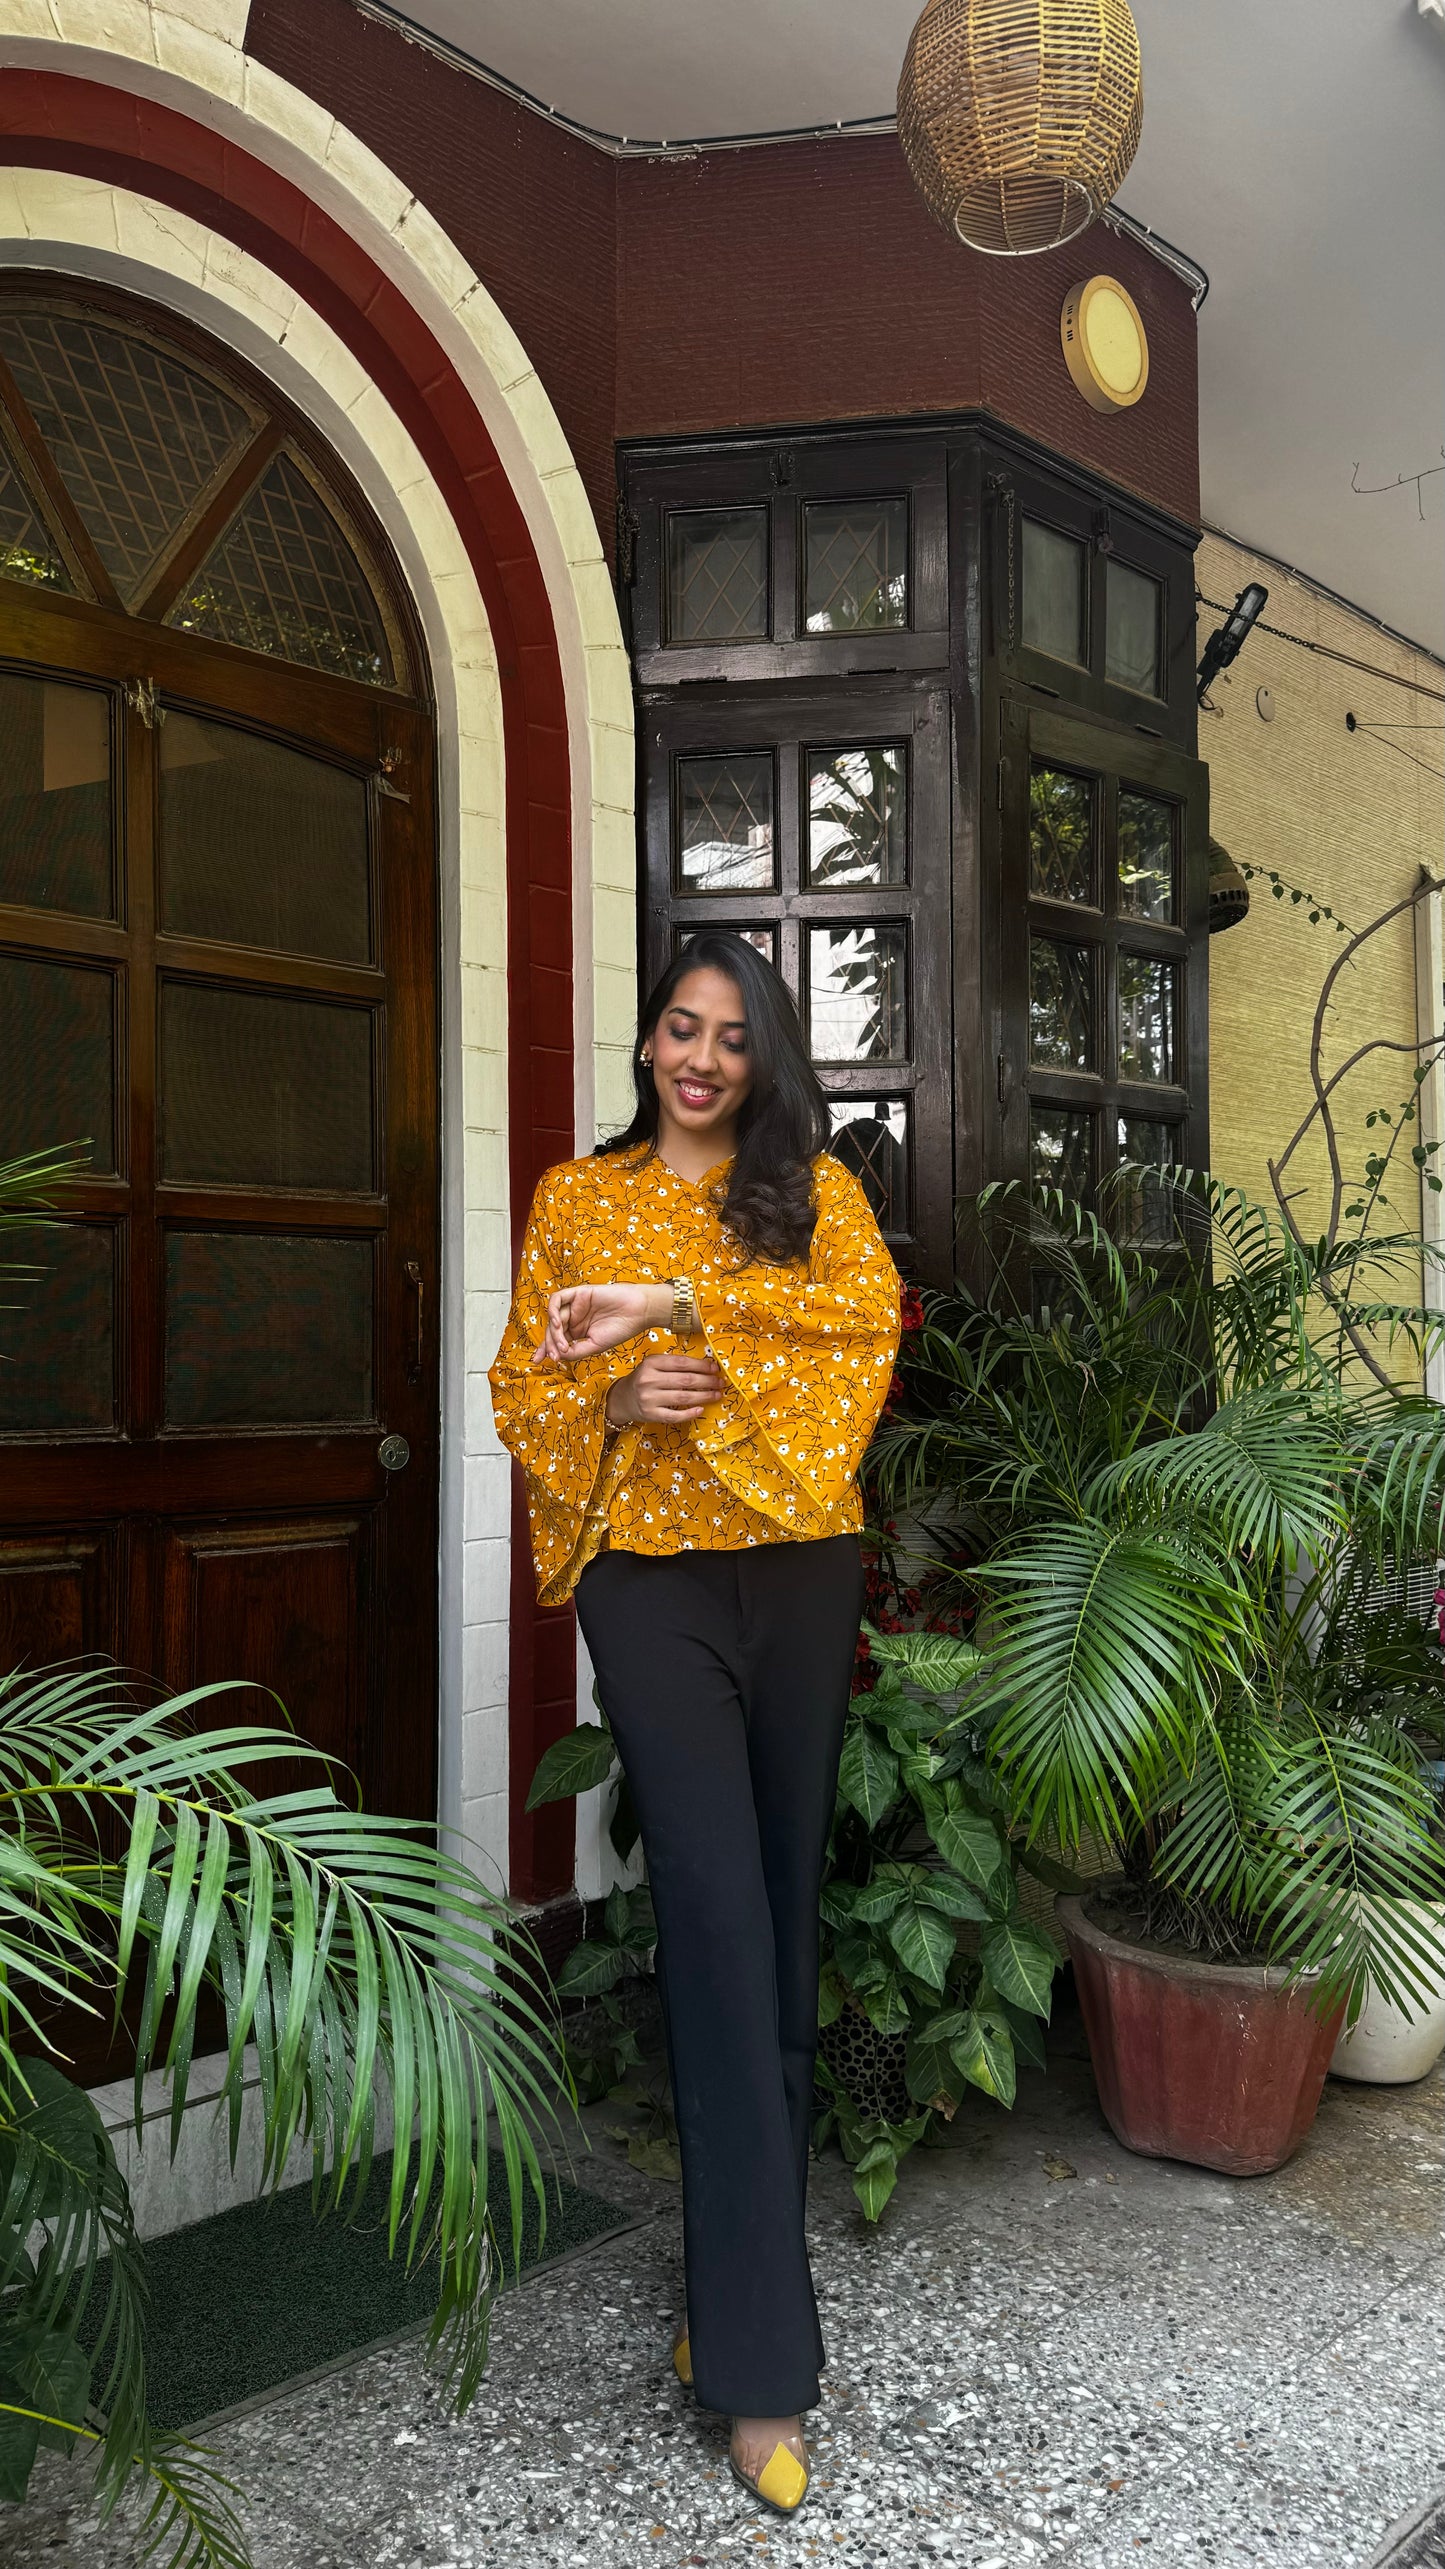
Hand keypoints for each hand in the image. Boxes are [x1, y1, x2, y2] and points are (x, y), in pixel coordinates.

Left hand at [532, 1281, 671, 1365]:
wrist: (638, 1312)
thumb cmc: (621, 1329)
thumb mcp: (595, 1346)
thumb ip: (575, 1351)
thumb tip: (557, 1355)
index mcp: (577, 1331)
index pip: (556, 1340)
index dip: (545, 1349)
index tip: (538, 1360)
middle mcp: (574, 1318)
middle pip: (552, 1330)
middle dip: (549, 1344)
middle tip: (556, 1356)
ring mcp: (575, 1305)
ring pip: (553, 1316)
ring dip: (553, 1332)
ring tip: (562, 1344)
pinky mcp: (578, 1293)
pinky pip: (557, 1299)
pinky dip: (553, 1311)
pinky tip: (559, 1323)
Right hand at [606, 1354, 725, 1425]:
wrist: (622, 1399)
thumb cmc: (643, 1379)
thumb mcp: (653, 1365)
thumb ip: (674, 1364)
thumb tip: (707, 1366)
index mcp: (650, 1363)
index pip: (681, 1363)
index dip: (701, 1365)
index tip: (715, 1367)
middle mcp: (648, 1380)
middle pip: (685, 1380)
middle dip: (707, 1381)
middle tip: (721, 1382)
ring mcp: (649, 1398)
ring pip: (683, 1398)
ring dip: (704, 1396)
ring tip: (717, 1395)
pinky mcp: (650, 1415)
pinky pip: (674, 1416)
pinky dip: (690, 1413)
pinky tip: (701, 1409)